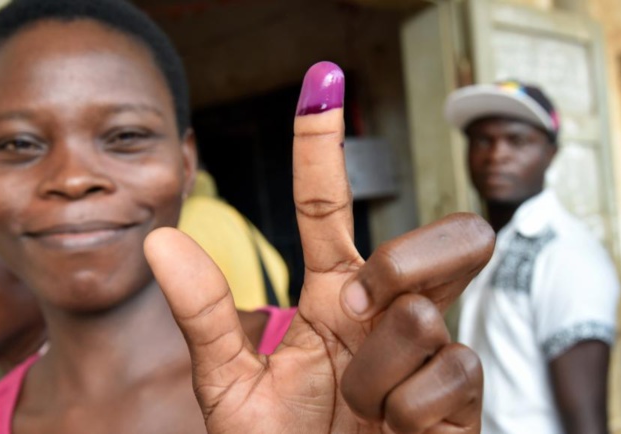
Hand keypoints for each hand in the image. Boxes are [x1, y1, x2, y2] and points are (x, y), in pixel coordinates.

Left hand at [144, 62, 493, 433]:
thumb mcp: (229, 388)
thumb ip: (205, 317)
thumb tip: (160, 241)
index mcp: (332, 298)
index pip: (329, 208)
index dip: (322, 146)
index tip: (322, 81)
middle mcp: (386, 311)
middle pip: (442, 236)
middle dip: (405, 263)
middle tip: (358, 311)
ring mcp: (429, 349)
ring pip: (425, 314)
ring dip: (378, 372)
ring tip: (360, 405)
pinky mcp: (461, 393)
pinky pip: (450, 372)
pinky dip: (406, 413)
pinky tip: (395, 431)